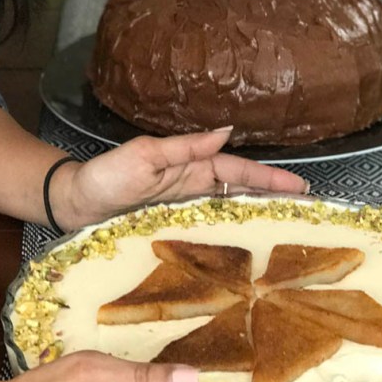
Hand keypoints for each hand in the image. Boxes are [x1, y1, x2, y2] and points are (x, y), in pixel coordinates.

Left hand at [58, 127, 307, 227]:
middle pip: (240, 192)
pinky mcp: (172, 229)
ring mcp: (183, 209)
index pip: (237, 172)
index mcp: (189, 166)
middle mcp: (192, 187)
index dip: (268, 179)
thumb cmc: (105, 177)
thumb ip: (185, 147)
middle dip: (273, 197)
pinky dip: (230, 236)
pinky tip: (246, 250)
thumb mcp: (145, 155)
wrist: (73, 204)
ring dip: (257, 217)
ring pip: (229, 211)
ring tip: (288, 230)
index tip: (301, 188)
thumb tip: (227, 131)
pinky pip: (209, 231)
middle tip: (308, 212)